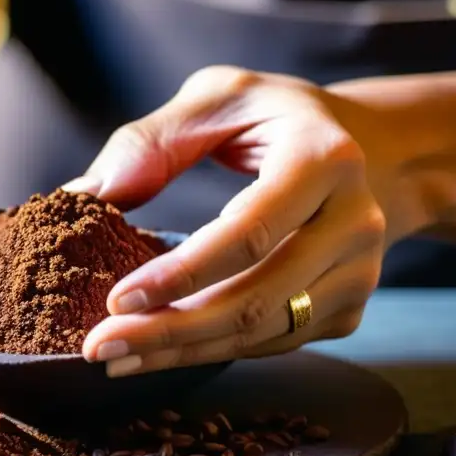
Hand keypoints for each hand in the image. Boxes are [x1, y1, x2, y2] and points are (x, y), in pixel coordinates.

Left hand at [66, 66, 385, 375]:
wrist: (371, 151)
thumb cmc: (279, 119)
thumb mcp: (219, 97)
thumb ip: (152, 140)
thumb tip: (85, 194)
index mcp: (325, 159)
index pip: (249, 233)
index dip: (181, 274)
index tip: (117, 300)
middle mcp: (355, 222)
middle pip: (256, 298)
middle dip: (170, 331)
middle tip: (100, 347)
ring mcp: (360, 273)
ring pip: (264, 332)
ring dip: (186, 352)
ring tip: (118, 357)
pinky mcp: (349, 308)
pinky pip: (274, 341)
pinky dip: (215, 352)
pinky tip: (164, 351)